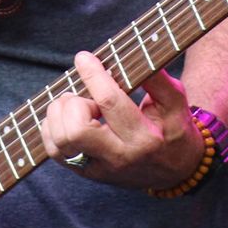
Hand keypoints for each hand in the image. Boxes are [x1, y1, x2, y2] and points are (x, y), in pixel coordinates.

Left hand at [40, 51, 204, 190]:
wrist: (176, 171)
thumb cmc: (174, 129)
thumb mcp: (175, 102)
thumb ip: (157, 78)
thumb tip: (134, 54)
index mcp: (144, 138)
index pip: (109, 102)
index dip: (92, 74)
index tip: (84, 58)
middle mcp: (119, 157)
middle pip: (76, 130)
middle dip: (73, 104)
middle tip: (86, 97)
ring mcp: (99, 169)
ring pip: (60, 141)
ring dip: (60, 114)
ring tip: (78, 106)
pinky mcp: (86, 173)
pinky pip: (53, 151)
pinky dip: (52, 128)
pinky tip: (68, 117)